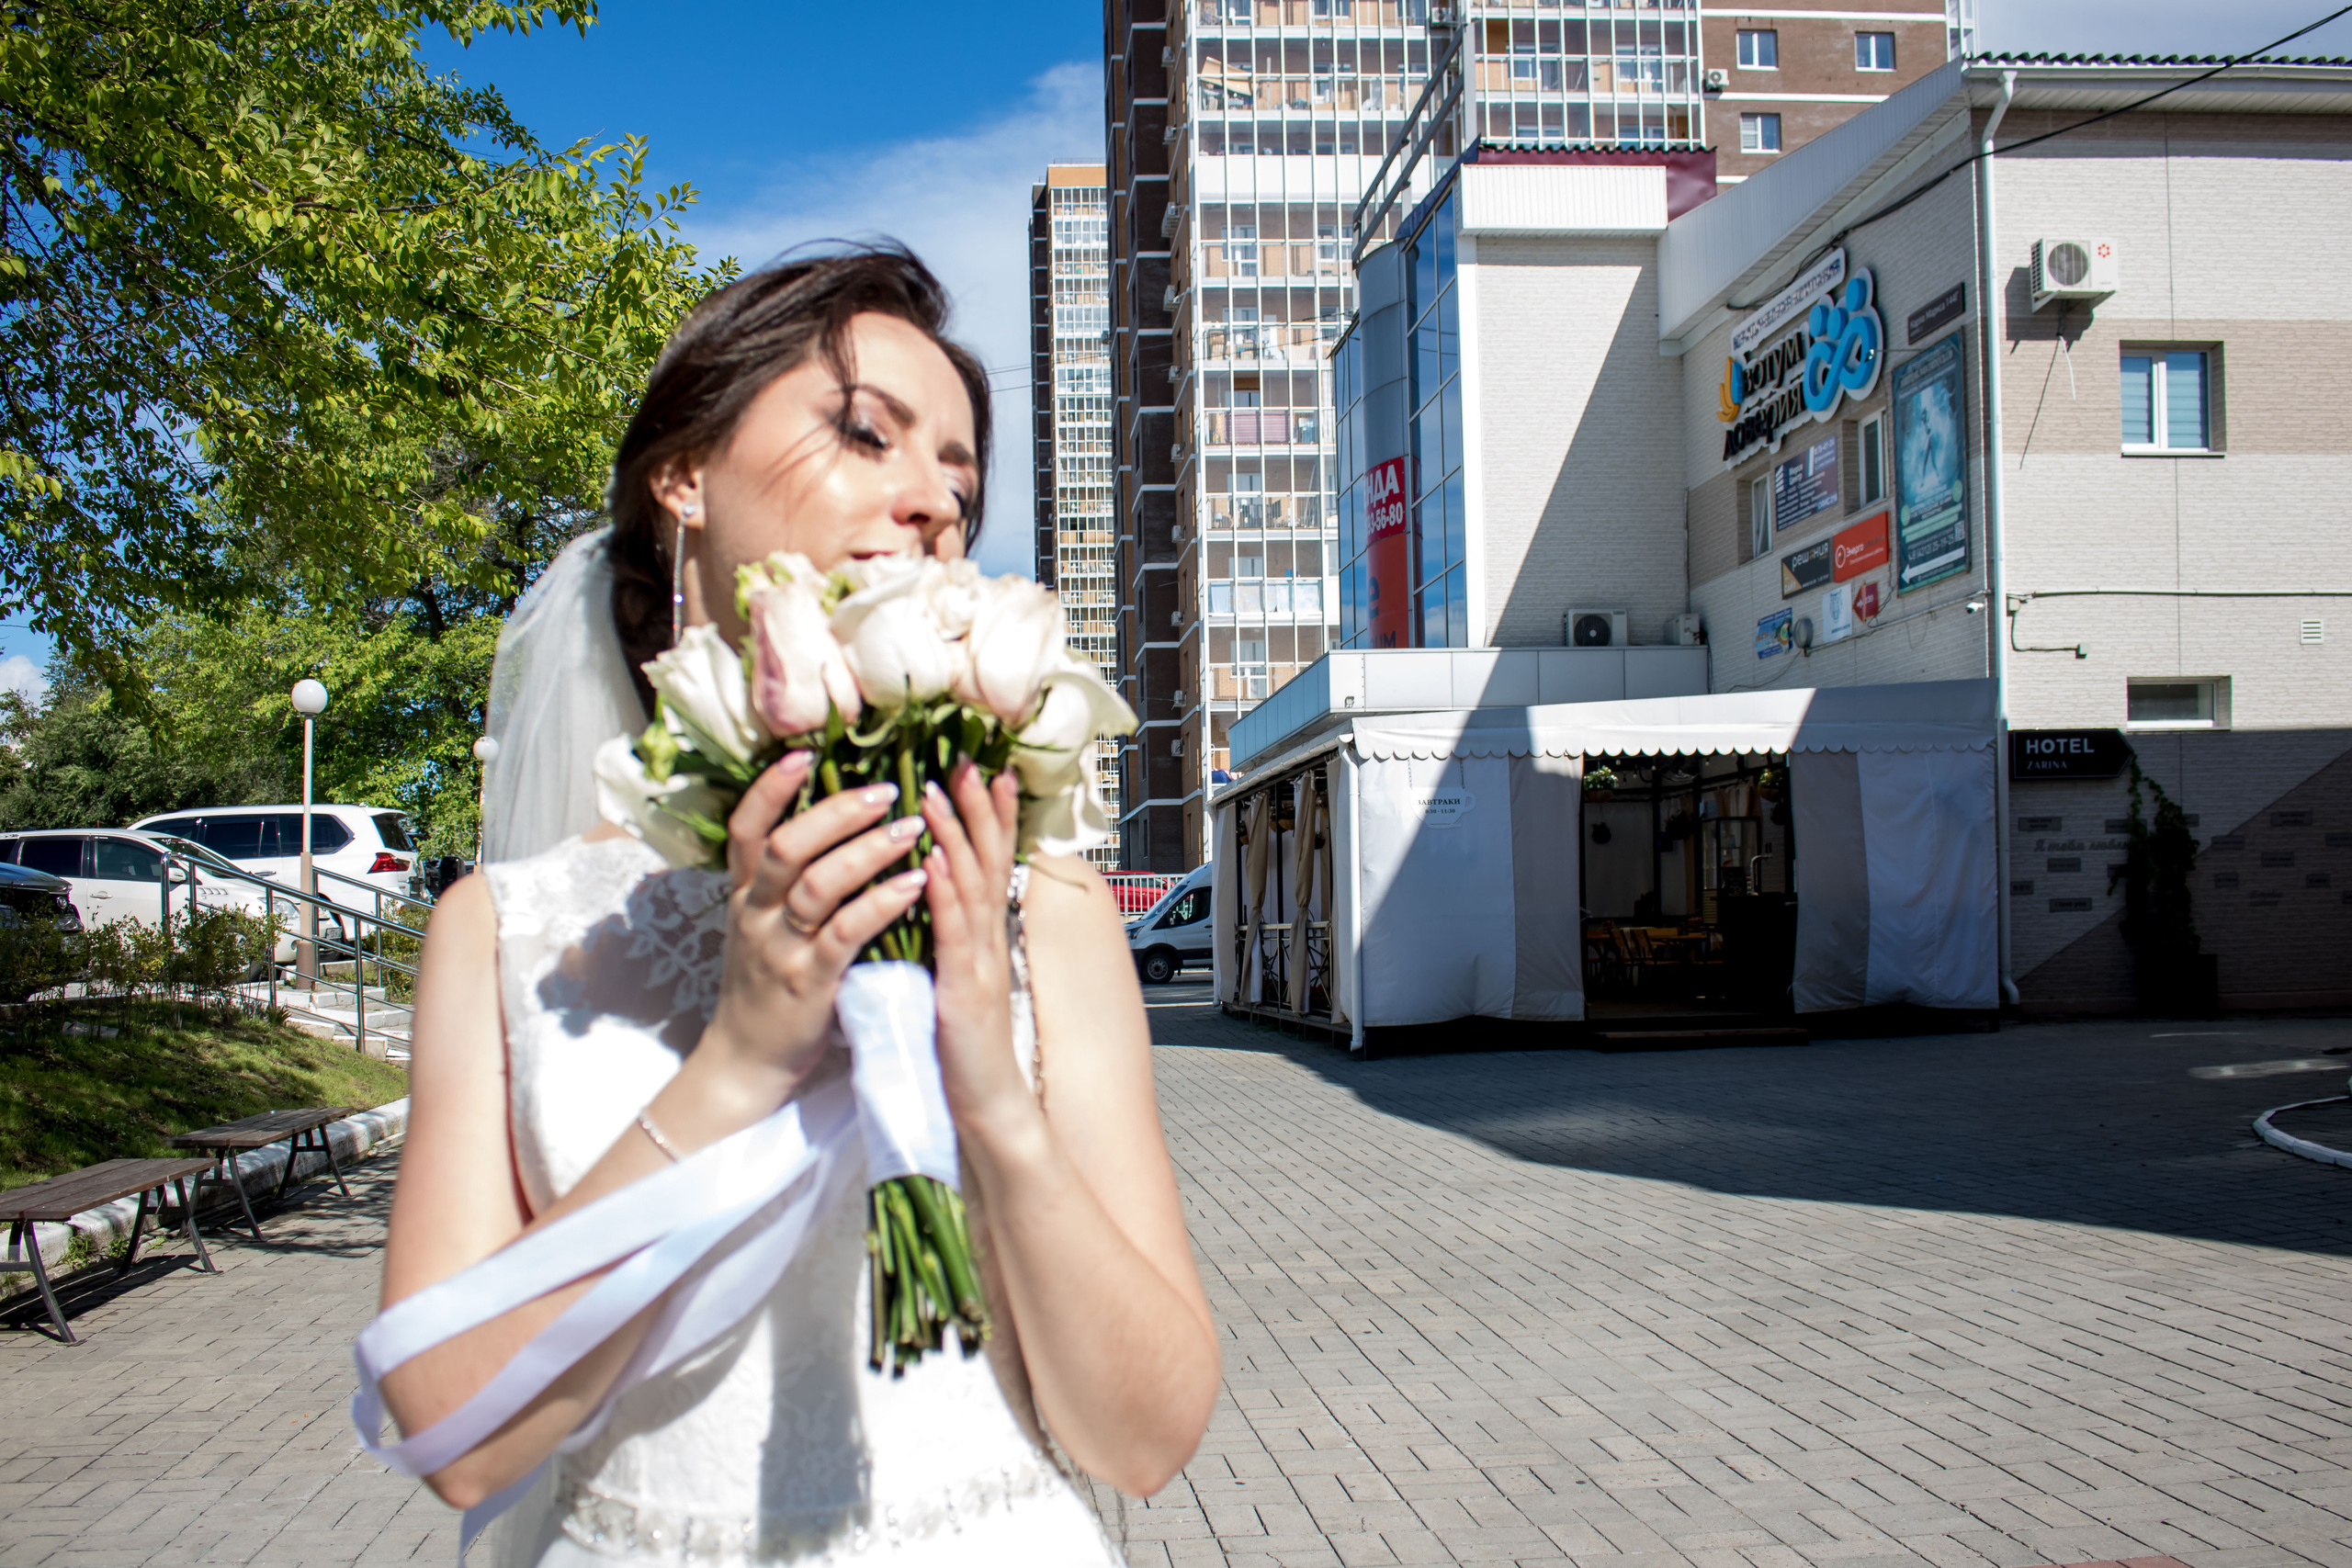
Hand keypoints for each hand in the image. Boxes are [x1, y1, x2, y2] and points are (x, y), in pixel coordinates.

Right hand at [700, 752, 930, 1091]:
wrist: (747, 1061)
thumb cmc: (768, 986)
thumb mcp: (761, 926)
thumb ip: (784, 881)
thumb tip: (825, 824)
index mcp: (744, 894)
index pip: (746, 828)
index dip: (770, 788)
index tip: (803, 753)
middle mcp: (754, 913)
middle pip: (786, 846)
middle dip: (836, 812)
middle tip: (887, 791)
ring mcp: (778, 948)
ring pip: (817, 884)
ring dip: (868, 851)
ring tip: (914, 827)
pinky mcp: (807, 982)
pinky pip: (844, 933)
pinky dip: (881, 903)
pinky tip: (916, 883)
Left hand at [920, 762, 1031, 1133]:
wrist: (988, 1106)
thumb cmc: (965, 1048)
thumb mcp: (959, 980)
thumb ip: (955, 940)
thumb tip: (938, 899)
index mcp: (982, 938)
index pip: (987, 864)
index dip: (987, 816)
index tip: (982, 770)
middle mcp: (988, 942)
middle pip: (986, 861)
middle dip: (978, 808)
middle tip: (969, 759)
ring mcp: (980, 964)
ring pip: (971, 887)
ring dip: (958, 835)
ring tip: (943, 789)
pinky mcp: (963, 992)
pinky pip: (954, 934)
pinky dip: (945, 893)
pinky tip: (935, 860)